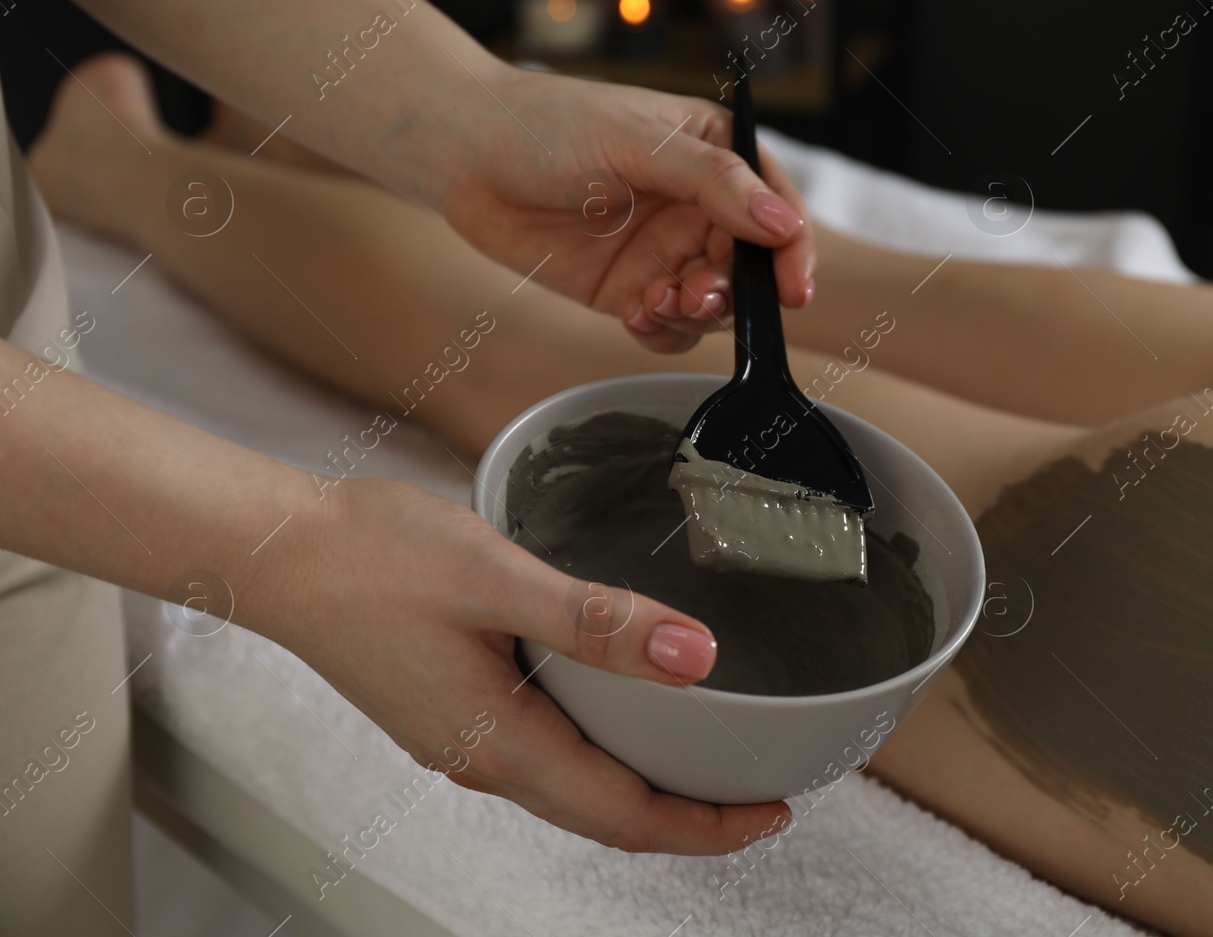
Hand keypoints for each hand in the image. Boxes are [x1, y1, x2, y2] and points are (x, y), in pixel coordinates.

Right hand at [244, 477, 790, 852]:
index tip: (770, 813)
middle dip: (687, 820)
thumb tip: (697, 658)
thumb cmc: (371, 560)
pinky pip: (542, 757)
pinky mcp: (448, 712)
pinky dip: (599, 757)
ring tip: (703, 764)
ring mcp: (461, 739)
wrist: (275, 553)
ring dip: (643, 791)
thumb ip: (598, 621)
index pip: (626, 817)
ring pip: (573, 790)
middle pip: (605, 817)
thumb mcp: (498, 579)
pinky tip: (619, 717)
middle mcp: (482, 759)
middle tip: (754, 798)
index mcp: (501, 744)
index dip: (707, 827)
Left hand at [440, 65, 815, 353]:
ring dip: (694, 314)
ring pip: (711, 304)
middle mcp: (699, 207)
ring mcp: (664, 251)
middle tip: (696, 294)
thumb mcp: (639, 142)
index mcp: (717, 155)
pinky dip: (661, 330)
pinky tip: (636, 315)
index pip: (777, 209)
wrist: (467, 154)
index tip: (792, 290)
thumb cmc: (550, 124)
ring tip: (655, 302)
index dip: (792, 251)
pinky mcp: (628, 288)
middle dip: (731, 290)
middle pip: (748, 268)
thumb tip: (784, 225)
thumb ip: (715, 184)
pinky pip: (667, 326)